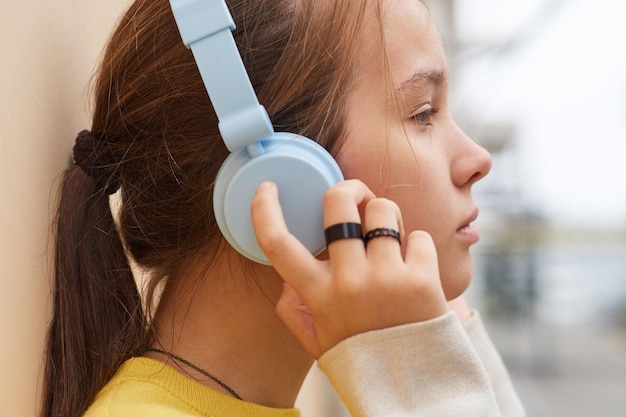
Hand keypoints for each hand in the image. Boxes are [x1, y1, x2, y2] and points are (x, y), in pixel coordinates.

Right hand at [251, 180, 447, 358]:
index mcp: (318, 295)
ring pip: (384, 209)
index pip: (278, 245)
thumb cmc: (364, 357)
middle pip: (338, 203)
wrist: (414, 388)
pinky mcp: (421, 279)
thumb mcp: (319, 342)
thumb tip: (284, 285)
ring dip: (389, 217)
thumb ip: (294, 313)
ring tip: (393, 241)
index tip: (267, 188)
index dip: (265, 211)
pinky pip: (418, 236)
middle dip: (350, 190)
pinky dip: (418, 246)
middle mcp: (348, 282)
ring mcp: (385, 278)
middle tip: (360, 200)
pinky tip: (416, 269)